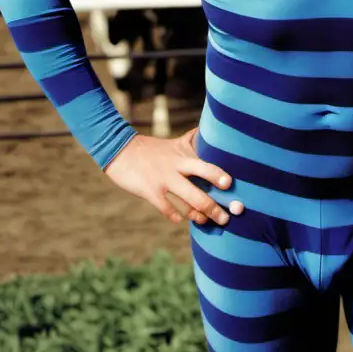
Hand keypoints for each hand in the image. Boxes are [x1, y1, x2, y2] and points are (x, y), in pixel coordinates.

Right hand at [103, 126, 243, 227]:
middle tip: (227, 218)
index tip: (231, 185)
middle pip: (199, 190)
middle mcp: (176, 169)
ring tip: (208, 221)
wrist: (122, 150)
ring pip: (185, 203)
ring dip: (199, 216)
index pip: (207, 166)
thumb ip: (194, 140)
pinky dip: (175, 216)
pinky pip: (166, 209)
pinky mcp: (149, 192)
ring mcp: (163, 182)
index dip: (219, 175)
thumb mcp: (176, 142)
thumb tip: (213, 129)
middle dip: (214, 207)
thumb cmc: (154, 149)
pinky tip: (181, 220)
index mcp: (185, 157)